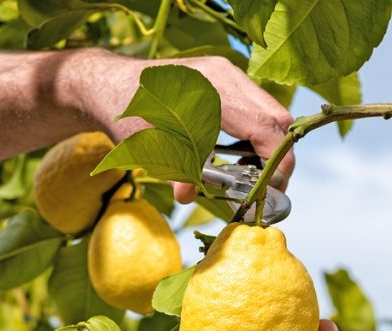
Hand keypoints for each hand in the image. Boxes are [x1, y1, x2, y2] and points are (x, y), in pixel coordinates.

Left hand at [59, 49, 295, 202]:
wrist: (112, 86)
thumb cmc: (128, 113)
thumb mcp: (150, 147)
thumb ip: (176, 171)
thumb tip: (188, 196)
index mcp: (213, 90)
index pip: (265, 127)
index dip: (276, 163)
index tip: (271, 189)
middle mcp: (227, 76)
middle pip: (277, 118)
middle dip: (279, 157)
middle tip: (266, 188)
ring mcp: (229, 74)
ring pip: (270, 112)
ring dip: (268, 146)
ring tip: (252, 174)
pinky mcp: (226, 80)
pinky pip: (256, 108)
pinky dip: (255, 135)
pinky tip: (237, 155)